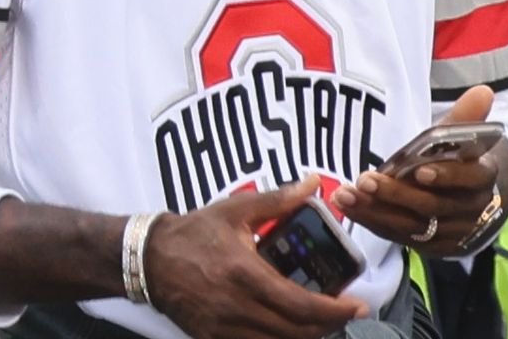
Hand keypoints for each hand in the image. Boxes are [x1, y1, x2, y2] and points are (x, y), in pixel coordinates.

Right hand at [143, 175, 368, 338]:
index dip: (334, 310)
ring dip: (306, 337)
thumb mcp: (238, 209)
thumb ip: (279, 199)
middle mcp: (236, 307)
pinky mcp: (211, 338)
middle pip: (294, 332)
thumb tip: (313, 183)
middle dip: (327, 326)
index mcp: (246, 274)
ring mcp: (222, 328)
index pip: (300, 304)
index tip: (357, 305)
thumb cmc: (195, 232)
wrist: (150, 257)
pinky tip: (290, 330)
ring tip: (324, 322)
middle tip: (346, 313)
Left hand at [331, 86, 507, 256]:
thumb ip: (466, 118)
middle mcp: (469, 212)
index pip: (470, 180)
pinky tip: (348, 205)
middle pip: (433, 206)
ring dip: (375, 210)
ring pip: (411, 225)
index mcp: (482, 180)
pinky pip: (398, 235)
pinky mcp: (429, 246)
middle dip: (397, 194)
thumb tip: (482, 91)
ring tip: (346, 194)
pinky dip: (371, 221)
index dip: (447, 176)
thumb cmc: (461, 161)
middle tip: (366, 180)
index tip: (420, 170)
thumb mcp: (462, 138)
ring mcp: (448, 234)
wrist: (473, 200)